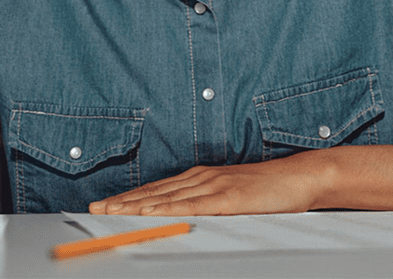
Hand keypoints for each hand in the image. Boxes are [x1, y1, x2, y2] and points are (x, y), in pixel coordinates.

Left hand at [88, 156, 321, 215]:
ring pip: (166, 198)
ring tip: (111, 212)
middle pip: (154, 192)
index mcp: (200, 177)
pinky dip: (167, 208)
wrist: (297, 177)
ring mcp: (213, 186)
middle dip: (122, 201)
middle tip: (95, 208)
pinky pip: (191, 205)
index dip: (129, 198)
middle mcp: (201, 178)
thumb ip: (207, 202)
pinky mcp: (226, 198)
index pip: (157, 190)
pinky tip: (150, 212)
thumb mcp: (230, 194)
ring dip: (135, 205)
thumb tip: (182, 216)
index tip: (106, 204)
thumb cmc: (267, 189)